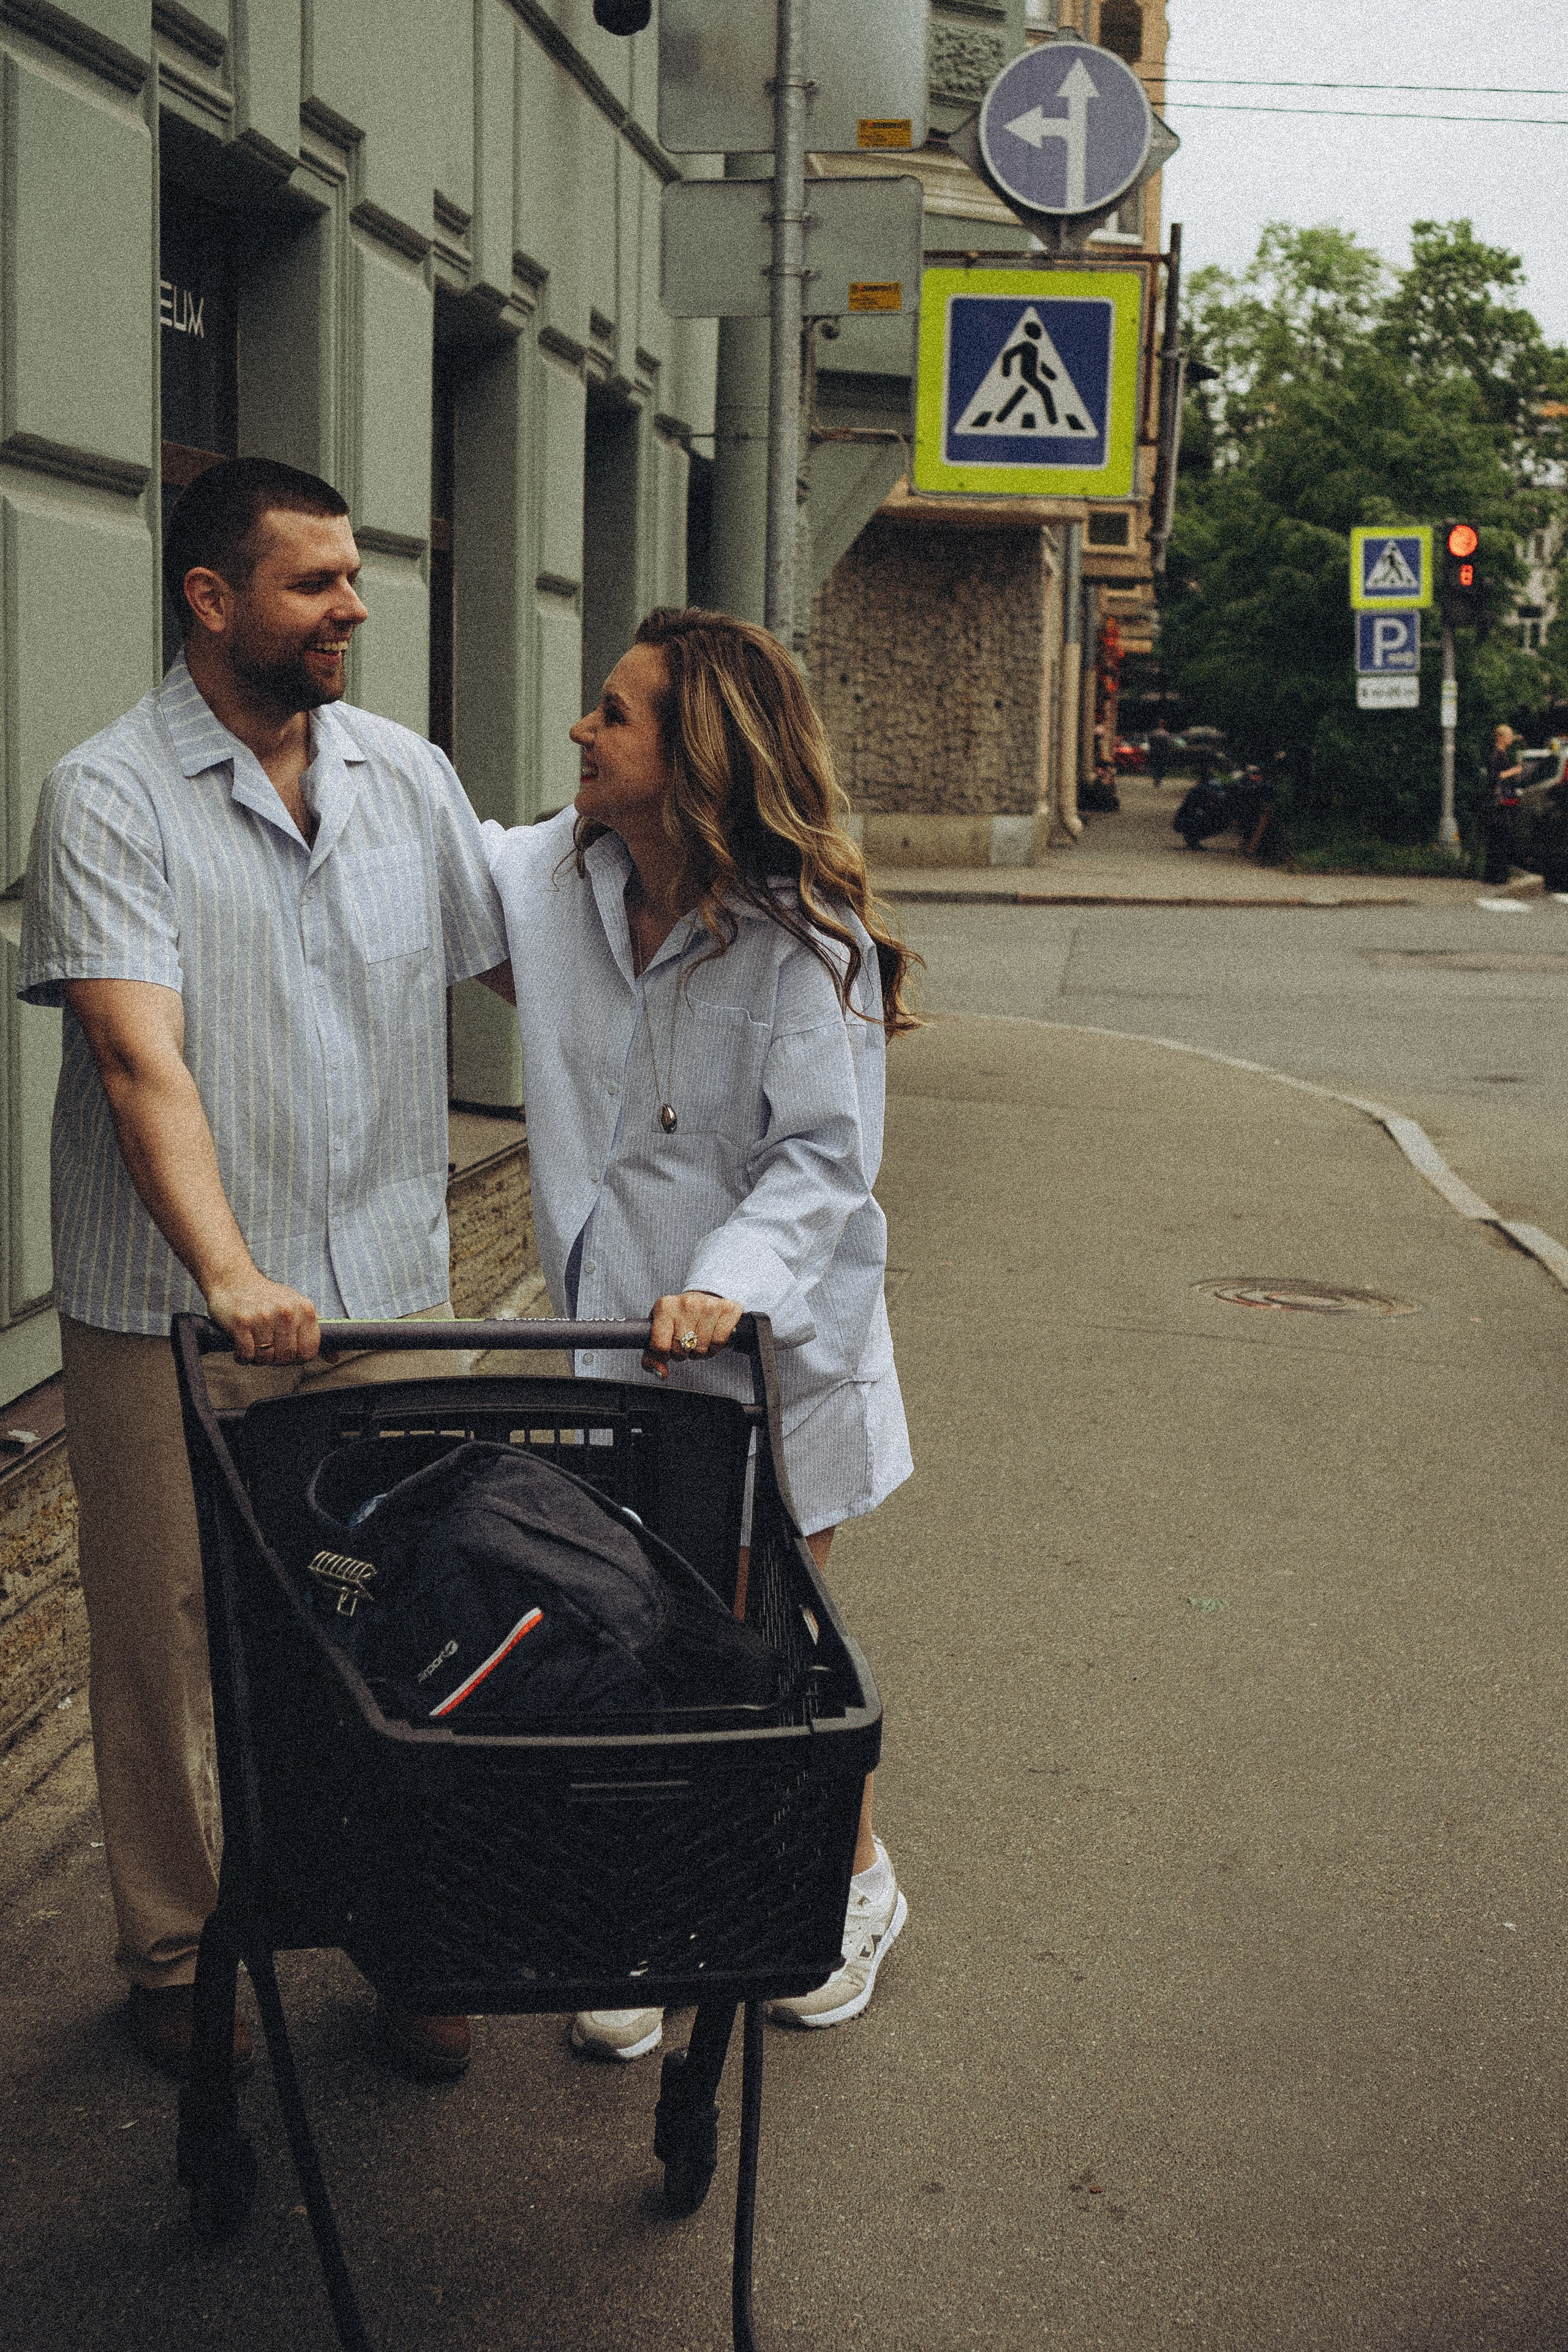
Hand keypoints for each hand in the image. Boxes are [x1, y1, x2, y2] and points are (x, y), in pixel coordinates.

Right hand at [205, 1268, 322, 1365]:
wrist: (234, 1280)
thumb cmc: (268, 1298)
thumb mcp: (297, 1308)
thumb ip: (315, 1332)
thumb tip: (334, 1357)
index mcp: (304, 1309)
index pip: (309, 1351)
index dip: (298, 1357)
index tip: (288, 1351)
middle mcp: (286, 1312)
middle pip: (287, 1357)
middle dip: (276, 1359)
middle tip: (268, 1348)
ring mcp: (263, 1316)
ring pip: (266, 1358)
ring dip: (258, 1358)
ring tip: (255, 1344)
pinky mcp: (241, 1322)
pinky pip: (246, 1355)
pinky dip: (242, 1357)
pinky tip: (241, 1346)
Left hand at [643, 1290, 741, 1379]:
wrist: (701, 1298)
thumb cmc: (678, 1318)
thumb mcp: (660, 1331)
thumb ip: (653, 1356)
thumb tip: (661, 1373)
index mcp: (665, 1307)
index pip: (660, 1345)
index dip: (664, 1355)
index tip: (667, 1351)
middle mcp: (686, 1303)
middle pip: (681, 1349)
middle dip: (683, 1353)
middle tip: (684, 1344)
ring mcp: (708, 1305)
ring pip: (701, 1348)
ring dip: (699, 1352)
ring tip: (698, 1341)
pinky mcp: (727, 1309)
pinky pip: (719, 1341)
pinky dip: (714, 1347)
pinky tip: (711, 1339)